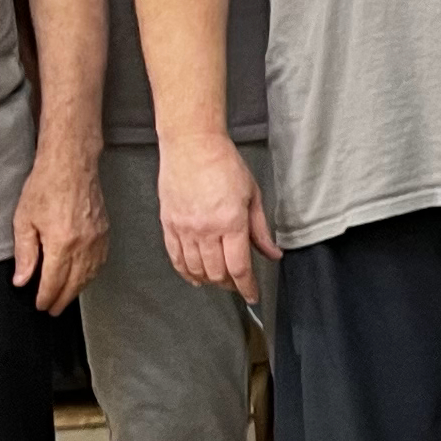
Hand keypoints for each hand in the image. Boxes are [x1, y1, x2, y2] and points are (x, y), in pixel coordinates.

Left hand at [12, 151, 108, 314]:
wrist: (71, 164)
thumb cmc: (45, 186)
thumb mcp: (24, 220)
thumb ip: (25, 253)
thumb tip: (22, 279)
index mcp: (62, 244)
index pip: (54, 282)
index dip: (46, 297)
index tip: (40, 305)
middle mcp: (84, 245)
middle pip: (74, 284)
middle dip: (62, 299)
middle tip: (52, 310)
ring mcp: (98, 239)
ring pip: (90, 275)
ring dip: (78, 290)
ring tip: (66, 297)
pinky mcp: (105, 232)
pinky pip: (100, 262)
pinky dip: (91, 275)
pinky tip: (83, 277)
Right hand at [159, 132, 275, 296]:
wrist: (192, 145)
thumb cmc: (224, 163)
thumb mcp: (252, 195)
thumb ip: (261, 230)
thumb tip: (272, 254)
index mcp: (231, 222)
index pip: (240, 267)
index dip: (247, 287)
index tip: (253, 296)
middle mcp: (206, 229)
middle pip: (217, 273)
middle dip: (230, 284)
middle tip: (238, 284)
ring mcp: (184, 228)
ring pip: (196, 269)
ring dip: (209, 280)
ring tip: (219, 280)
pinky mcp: (168, 224)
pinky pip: (176, 257)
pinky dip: (186, 271)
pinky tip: (195, 276)